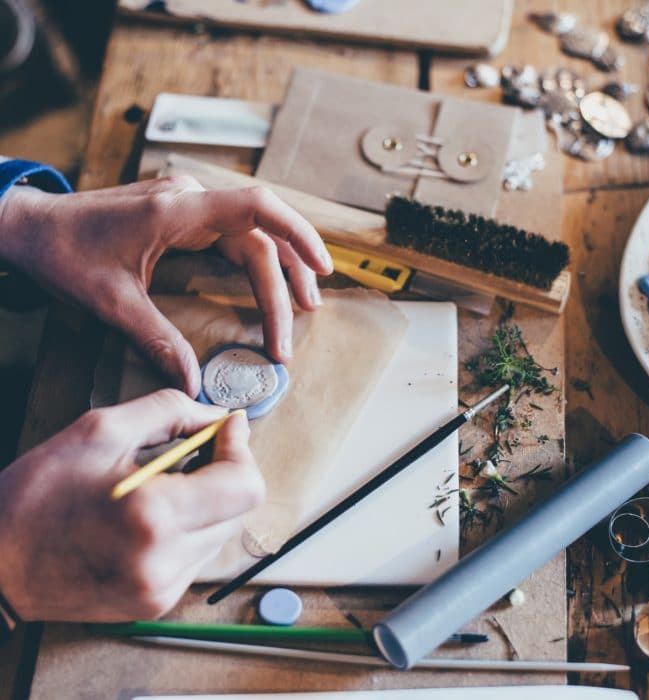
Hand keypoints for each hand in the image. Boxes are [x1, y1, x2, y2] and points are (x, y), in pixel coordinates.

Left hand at [0, 176, 332, 394]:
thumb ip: (157, 340)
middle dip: (285, 281)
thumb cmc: (64, 253)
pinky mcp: (184, 215)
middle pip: (260, 235)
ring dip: (280, 269)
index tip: (321, 269)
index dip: (297, 234)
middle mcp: (189, 201)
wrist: (30, 225)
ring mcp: (188, 205)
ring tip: (302, 306)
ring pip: (252, 234)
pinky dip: (257, 260)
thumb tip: (192, 382)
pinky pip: (234, 234)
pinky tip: (268, 282)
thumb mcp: (110, 302)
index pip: (255, 208)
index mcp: (175, 211)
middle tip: (299, 325)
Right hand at [0, 390, 263, 621]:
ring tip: (168, 481)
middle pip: (239, 508)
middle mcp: (165, 562)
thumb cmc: (36, 496)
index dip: (240, 449)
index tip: (227, 427)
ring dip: (210, 499)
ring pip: (222, 531)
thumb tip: (218, 416)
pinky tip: (157, 512)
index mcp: (153, 517)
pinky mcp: (155, 602)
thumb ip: (170, 411)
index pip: (244, 485)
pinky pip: (198, 554)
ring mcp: (161, 589)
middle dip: (225, 470)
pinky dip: (191, 526)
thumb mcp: (99, 431)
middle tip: (196, 448)